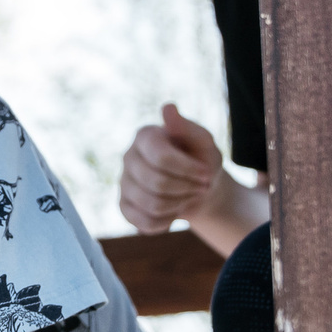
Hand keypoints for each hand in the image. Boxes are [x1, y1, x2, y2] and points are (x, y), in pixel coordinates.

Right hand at [119, 104, 224, 233]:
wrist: (198, 186)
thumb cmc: (200, 159)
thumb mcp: (203, 142)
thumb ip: (187, 127)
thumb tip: (168, 108)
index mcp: (145, 136)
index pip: (161, 157)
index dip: (188, 170)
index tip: (207, 173)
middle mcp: (128, 157)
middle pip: (157, 183)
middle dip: (187, 189)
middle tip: (202, 187)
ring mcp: (124, 183)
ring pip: (152, 205)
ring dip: (180, 205)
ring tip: (189, 196)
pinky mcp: (124, 206)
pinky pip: (144, 223)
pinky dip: (167, 222)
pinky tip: (174, 210)